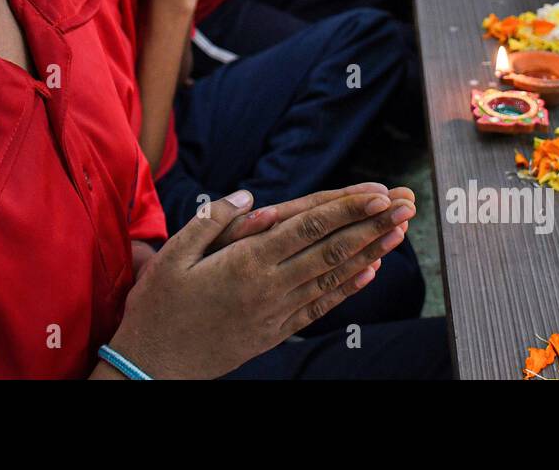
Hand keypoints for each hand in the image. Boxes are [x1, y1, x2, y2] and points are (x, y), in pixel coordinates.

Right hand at [109, 187, 414, 378]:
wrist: (152, 367)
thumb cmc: (158, 307)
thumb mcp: (174, 255)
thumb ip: (213, 220)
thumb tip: (252, 196)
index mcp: (245, 262)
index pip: (309, 226)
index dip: (347, 207)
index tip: (377, 191)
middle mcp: (269, 287)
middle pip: (331, 248)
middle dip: (371, 224)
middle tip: (406, 205)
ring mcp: (276, 312)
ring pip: (332, 276)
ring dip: (370, 252)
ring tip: (399, 231)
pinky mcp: (275, 332)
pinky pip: (319, 306)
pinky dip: (347, 288)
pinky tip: (369, 271)